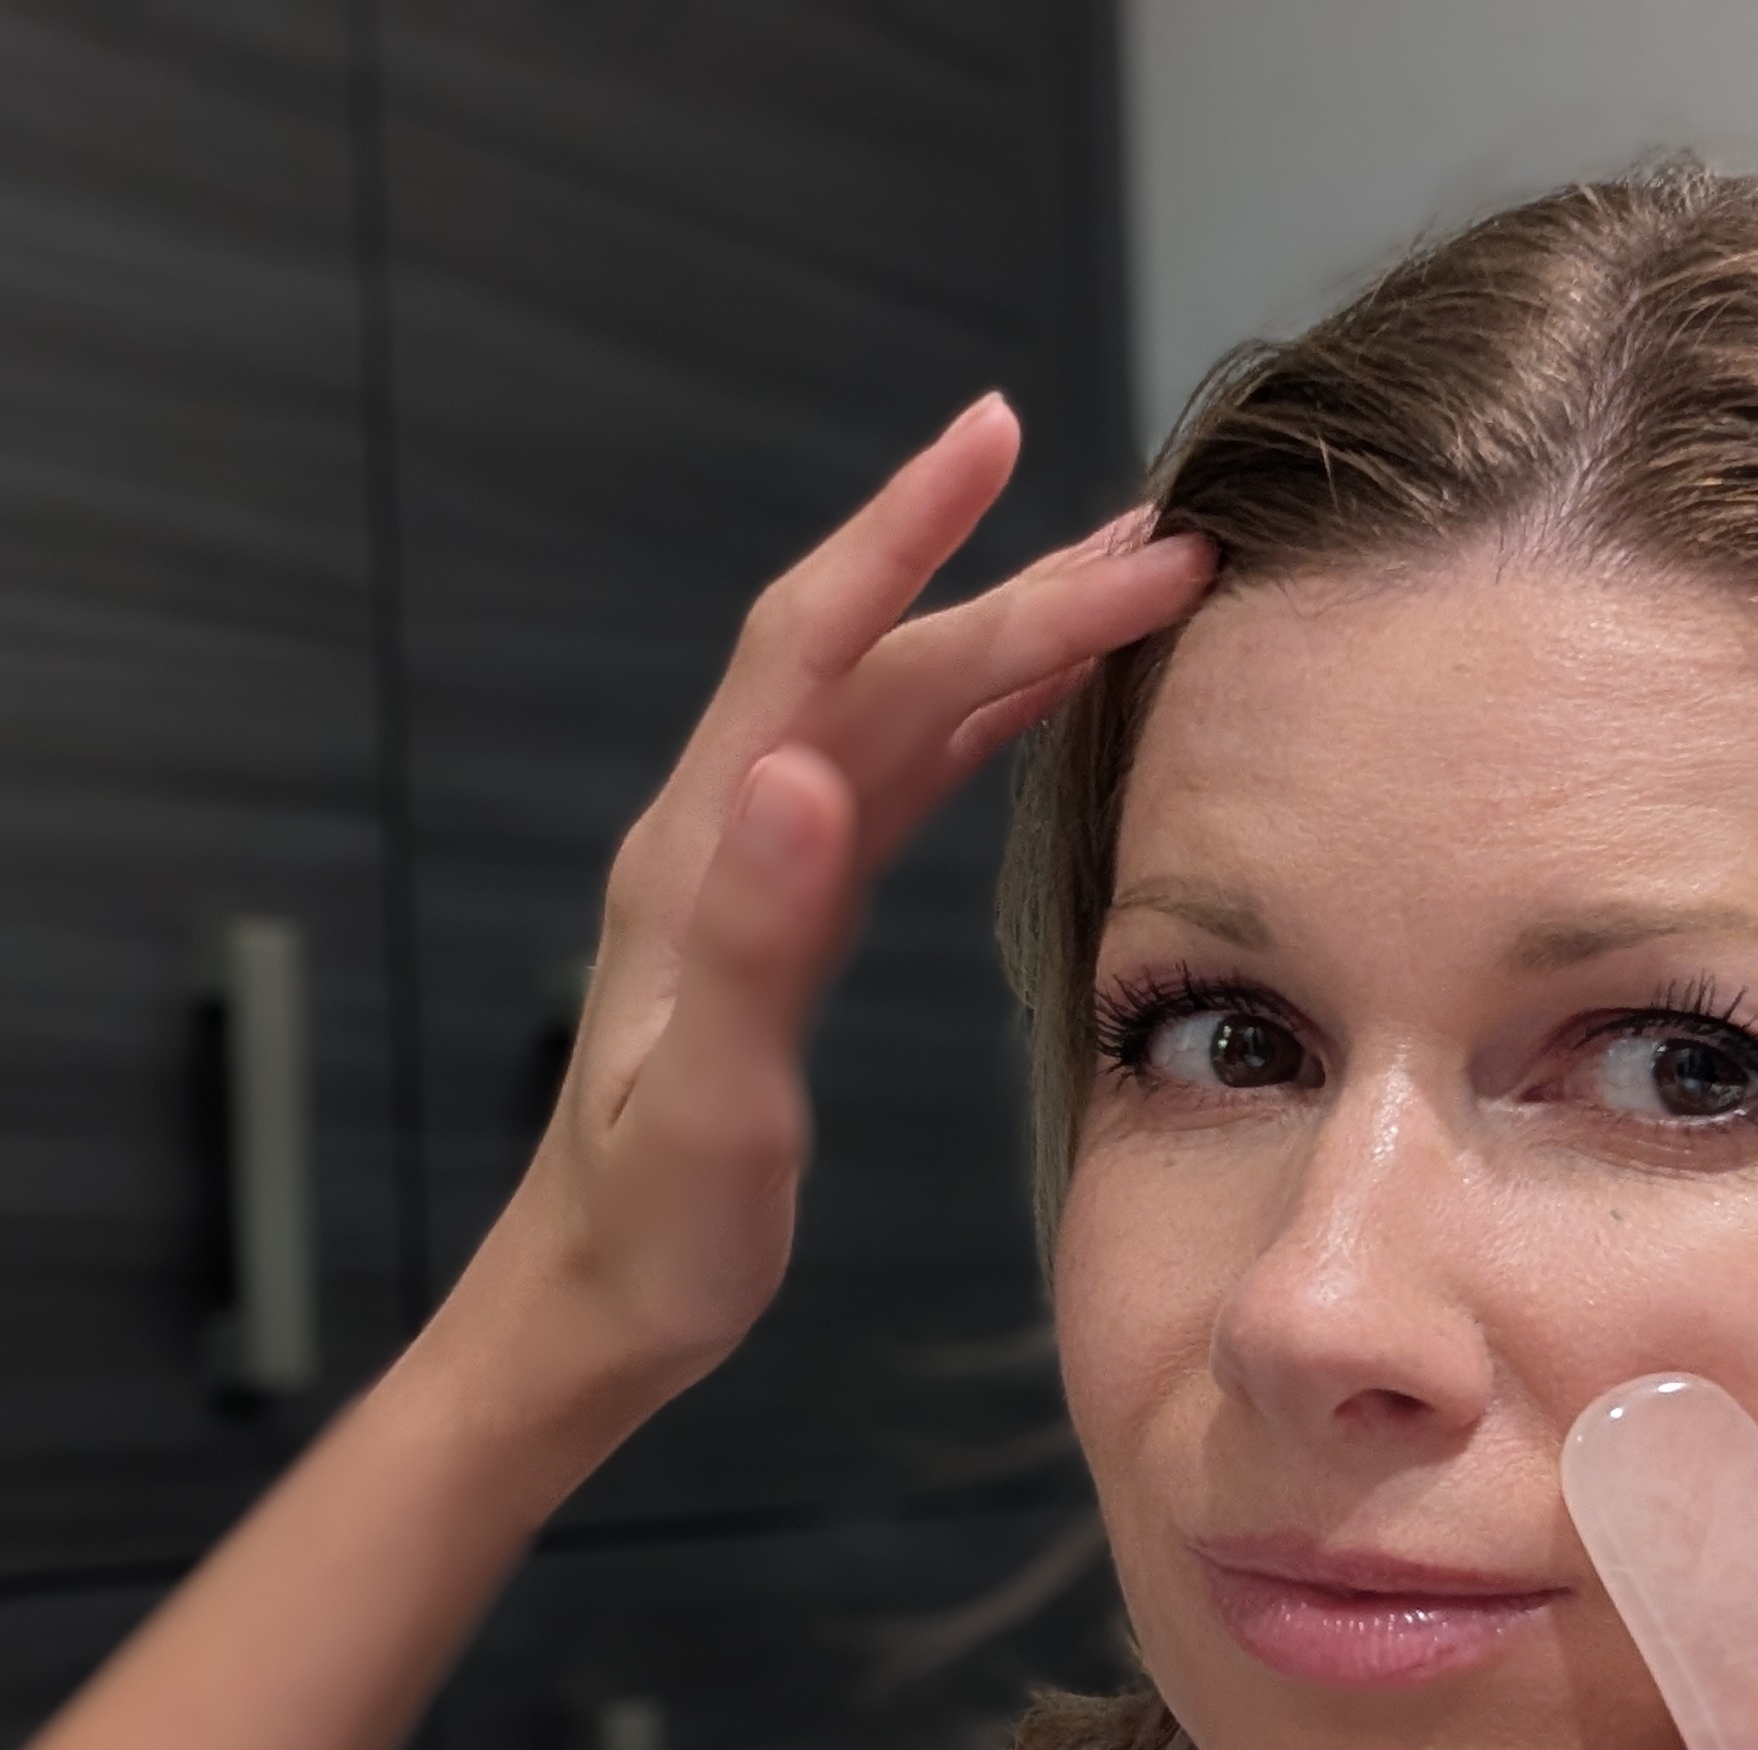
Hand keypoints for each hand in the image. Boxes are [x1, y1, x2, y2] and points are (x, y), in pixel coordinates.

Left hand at [422, 394, 1212, 1471]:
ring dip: (1008, 635)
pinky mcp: (790, 911)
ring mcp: (757, 864)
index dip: (902, 532)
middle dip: (1016, 587)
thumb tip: (804, 769)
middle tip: (1168, 545)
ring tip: (1133, 583)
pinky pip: (899, 775)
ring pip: (895, 706)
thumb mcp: (710, 1100)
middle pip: (879, 663)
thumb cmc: (651, 1233)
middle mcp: (729, 828)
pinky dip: (979, 716)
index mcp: (704, 849)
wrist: (589, 1308)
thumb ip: (756, 934)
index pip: (812, 645)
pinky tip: (1042, 701)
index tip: (994, 432)